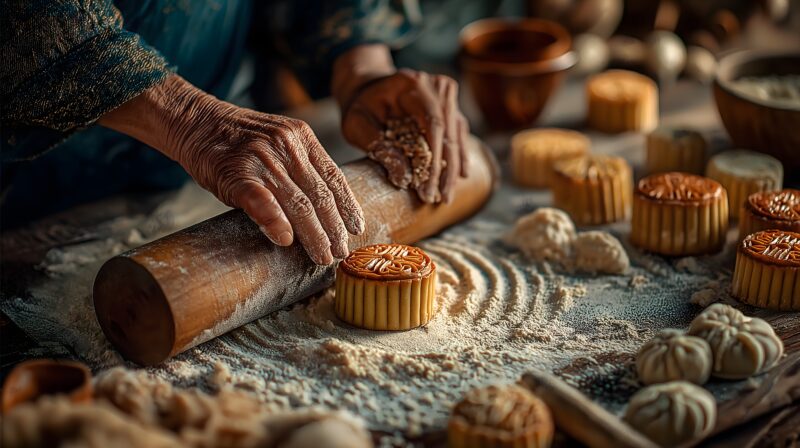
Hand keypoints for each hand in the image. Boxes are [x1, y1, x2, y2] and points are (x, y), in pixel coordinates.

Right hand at [100, 75, 363, 264]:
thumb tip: (322, 208)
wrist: (195, 121)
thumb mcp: (278, 141)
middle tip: (341, 252)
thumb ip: (300, 167)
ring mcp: (263, 158)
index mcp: (302, 138)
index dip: (348, 205)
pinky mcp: (238, 173)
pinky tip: (285, 240)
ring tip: (323, 256)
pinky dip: (275, 221)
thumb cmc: (238, 141)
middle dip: (334, 228)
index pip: (334, 176)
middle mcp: (288, 145)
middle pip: (320, 194)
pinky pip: (262, 201)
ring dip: (314, 235)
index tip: (357, 228)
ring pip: (298, 203)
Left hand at [333, 46, 469, 203]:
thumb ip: (379, 147)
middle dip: (446, 169)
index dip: (434, 158)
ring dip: (453, 168)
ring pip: (456, 136)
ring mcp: (446, 96)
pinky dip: (457, 157)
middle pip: (449, 132)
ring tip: (447, 195)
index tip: (429, 186)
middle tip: (442, 198)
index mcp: (413, 84)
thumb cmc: (360, 107)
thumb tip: (403, 179)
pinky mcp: (450, 109)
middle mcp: (436, 86)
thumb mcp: (358, 125)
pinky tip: (459, 178)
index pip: (433, 123)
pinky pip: (458, 135)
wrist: (367, 89)